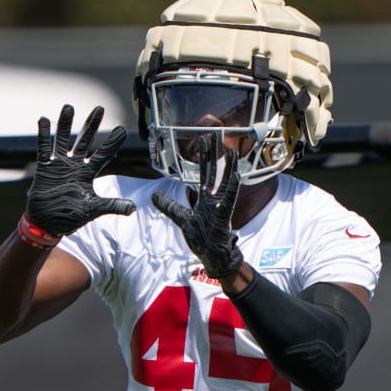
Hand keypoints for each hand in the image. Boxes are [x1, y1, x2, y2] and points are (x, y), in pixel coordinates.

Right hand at [24, 104, 134, 236]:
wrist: (48, 224)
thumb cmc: (70, 217)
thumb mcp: (93, 210)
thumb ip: (111, 205)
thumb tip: (132, 208)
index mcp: (87, 174)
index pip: (103, 155)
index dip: (112, 143)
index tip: (122, 130)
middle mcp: (75, 165)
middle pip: (84, 141)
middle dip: (91, 125)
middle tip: (99, 108)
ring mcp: (59, 165)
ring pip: (63, 140)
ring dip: (65, 124)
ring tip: (69, 107)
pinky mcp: (44, 168)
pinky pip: (43, 148)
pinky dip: (43, 135)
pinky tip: (43, 120)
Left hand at [152, 133, 243, 279]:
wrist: (211, 256)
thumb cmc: (201, 239)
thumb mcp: (181, 219)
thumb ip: (169, 207)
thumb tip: (154, 196)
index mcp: (205, 199)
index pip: (204, 173)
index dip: (204, 157)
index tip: (203, 140)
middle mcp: (214, 199)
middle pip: (215, 172)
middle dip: (215, 154)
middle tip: (217, 135)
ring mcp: (220, 207)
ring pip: (225, 183)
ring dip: (229, 167)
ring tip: (232, 152)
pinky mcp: (223, 217)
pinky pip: (229, 200)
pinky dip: (232, 188)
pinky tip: (236, 176)